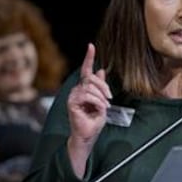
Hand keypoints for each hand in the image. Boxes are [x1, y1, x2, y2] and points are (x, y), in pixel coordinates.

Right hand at [67, 44, 111, 164]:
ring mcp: (73, 96)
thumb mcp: (102, 101)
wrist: (88, 135)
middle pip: (91, 78)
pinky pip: (87, 96)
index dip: (89, 58)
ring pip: (90, 87)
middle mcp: (77, 90)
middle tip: (110, 98)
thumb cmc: (94, 121)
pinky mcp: (72, 103)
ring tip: (105, 107)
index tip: (91, 46)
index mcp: (84, 89)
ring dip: (101, 97)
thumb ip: (100, 87)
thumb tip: (101, 70)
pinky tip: (100, 109)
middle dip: (103, 86)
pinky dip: (97, 102)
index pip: (86, 70)